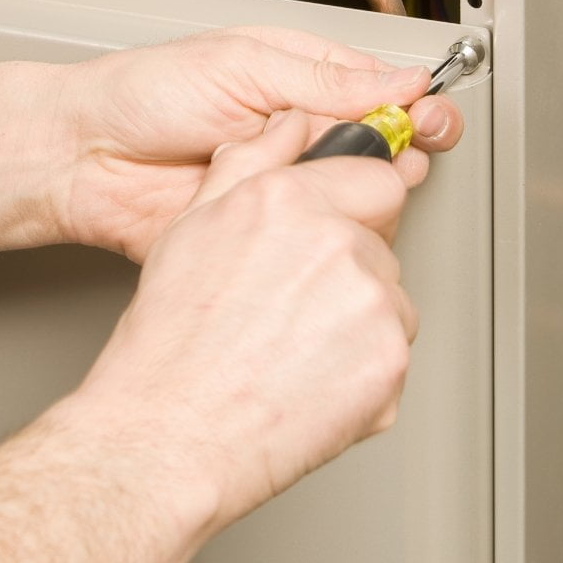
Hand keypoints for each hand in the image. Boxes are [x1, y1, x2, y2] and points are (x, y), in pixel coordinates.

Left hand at [52, 26, 463, 261]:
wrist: (84, 159)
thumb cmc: (144, 95)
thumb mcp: (242, 67)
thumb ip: (324, 80)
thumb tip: (399, 79)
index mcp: (301, 80)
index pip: (382, 91)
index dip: (415, 106)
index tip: (429, 118)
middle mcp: (300, 133)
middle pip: (381, 146)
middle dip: (404, 149)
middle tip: (406, 150)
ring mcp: (286, 185)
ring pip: (356, 197)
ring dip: (367, 191)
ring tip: (355, 179)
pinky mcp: (266, 232)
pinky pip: (314, 239)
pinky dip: (326, 234)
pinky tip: (325, 218)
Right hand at [72, 110, 417, 528]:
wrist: (168, 437)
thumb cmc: (169, 346)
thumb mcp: (192, 227)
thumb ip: (251, 162)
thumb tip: (288, 125)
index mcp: (290, 201)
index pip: (376, 179)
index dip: (354, 211)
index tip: (335, 238)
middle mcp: (337, 243)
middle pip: (382, 246)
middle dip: (350, 273)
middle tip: (290, 312)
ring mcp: (371, 303)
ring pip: (391, 302)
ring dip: (357, 324)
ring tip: (292, 353)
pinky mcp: (390, 361)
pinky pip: (394, 357)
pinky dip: (363, 374)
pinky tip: (309, 383)